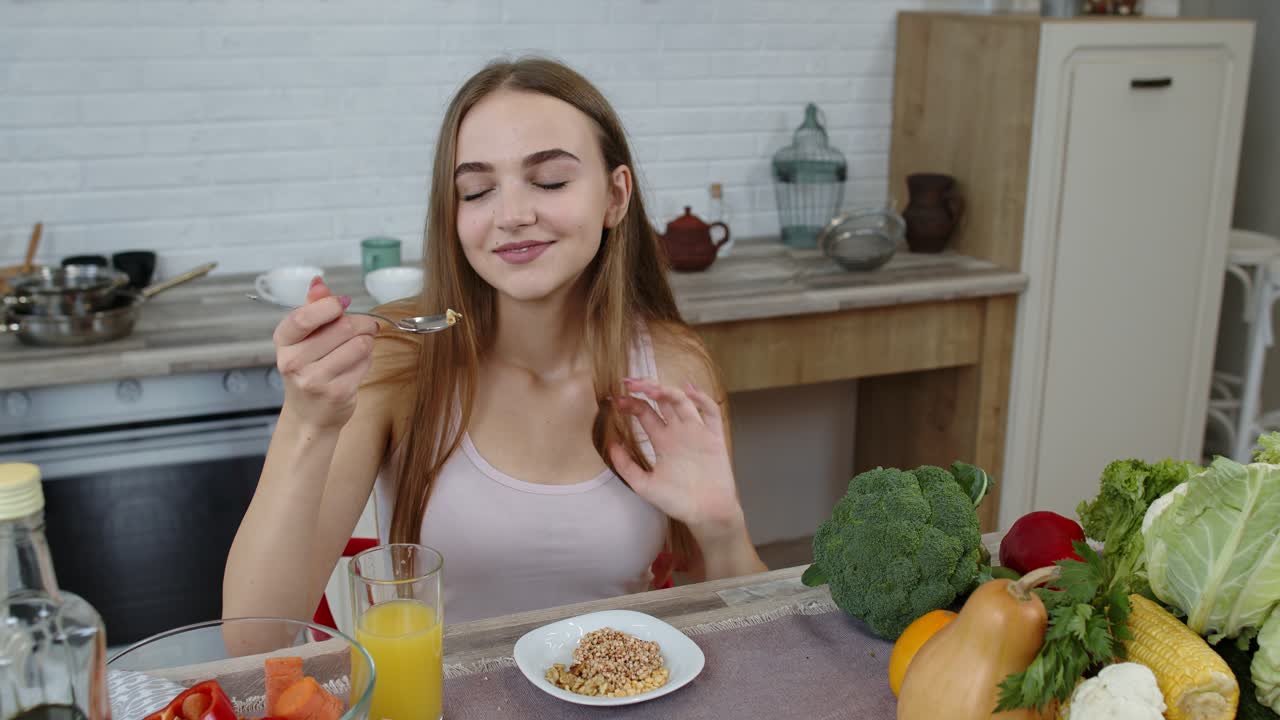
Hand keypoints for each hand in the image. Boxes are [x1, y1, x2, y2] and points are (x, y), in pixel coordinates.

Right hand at [273, 277, 379, 430]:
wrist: (309, 414)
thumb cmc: (309, 369)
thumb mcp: (304, 338)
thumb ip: (313, 308)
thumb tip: (318, 282)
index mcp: (283, 341)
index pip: (305, 316)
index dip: (330, 305)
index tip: (343, 303)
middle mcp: (294, 361)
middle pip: (342, 327)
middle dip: (362, 322)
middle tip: (367, 326)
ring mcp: (314, 379)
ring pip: (358, 344)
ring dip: (367, 341)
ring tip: (360, 345)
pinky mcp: (337, 392)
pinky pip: (365, 363)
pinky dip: (367, 359)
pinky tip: (357, 364)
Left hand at [608, 377, 746, 541]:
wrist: (705, 514)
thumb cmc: (677, 502)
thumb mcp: (644, 485)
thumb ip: (626, 466)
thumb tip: (611, 445)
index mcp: (662, 441)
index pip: (645, 413)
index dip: (631, 403)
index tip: (616, 398)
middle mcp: (679, 432)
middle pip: (662, 401)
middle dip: (647, 389)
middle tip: (630, 383)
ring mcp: (697, 432)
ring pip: (683, 402)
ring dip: (668, 390)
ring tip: (651, 388)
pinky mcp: (714, 438)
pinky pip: (711, 413)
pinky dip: (702, 399)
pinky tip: (688, 391)